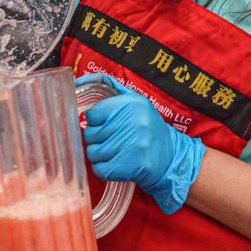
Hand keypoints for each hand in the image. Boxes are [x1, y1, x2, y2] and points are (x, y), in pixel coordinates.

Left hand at [76, 74, 205, 214]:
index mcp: (132, 104)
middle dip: (98, 140)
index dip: (97, 122)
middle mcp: (133, 122)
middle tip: (114, 141)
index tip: (107, 125)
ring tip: (117, 153)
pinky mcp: (131, 165)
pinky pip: (100, 169)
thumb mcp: (136, 102)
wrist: (172, 156)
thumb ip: (111, 89)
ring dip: (101, 156)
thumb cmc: (149, 128)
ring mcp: (133, 144)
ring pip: (93, 153)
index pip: (92, 114)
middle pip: (90, 135)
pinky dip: (104, 169)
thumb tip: (79, 81)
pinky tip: (117, 164)